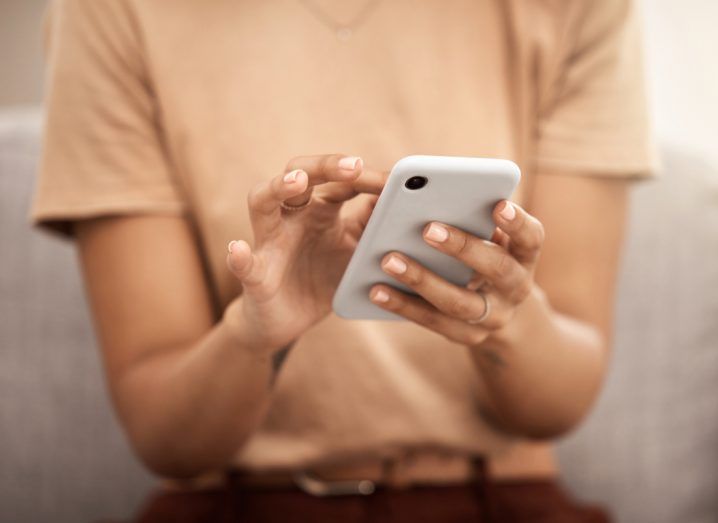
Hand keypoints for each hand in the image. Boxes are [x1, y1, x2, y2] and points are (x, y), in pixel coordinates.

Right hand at [226, 154, 385, 352]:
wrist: (288, 322)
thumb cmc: (321, 278)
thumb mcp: (354, 250)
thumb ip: (371, 224)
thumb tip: (402, 198)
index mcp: (319, 209)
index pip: (337, 179)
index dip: (362, 175)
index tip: (392, 178)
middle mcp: (291, 216)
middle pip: (298, 175)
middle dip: (325, 166)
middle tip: (353, 166)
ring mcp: (270, 242)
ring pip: (263, 203)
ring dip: (278, 188)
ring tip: (295, 182)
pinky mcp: (256, 275)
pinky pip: (245, 263)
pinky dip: (239, 256)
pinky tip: (238, 249)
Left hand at [368, 201, 543, 346]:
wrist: (495, 308)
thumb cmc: (482, 253)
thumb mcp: (487, 235)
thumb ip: (469, 216)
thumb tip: (423, 193)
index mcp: (524, 255)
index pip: (531, 238)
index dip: (518, 223)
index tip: (499, 204)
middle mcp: (516, 288)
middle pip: (496, 269)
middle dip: (463, 248)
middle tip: (428, 228)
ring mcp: (494, 317)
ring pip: (459, 303)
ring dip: (422, 280)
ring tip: (389, 260)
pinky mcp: (466, 336)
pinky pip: (432, 322)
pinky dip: (403, 305)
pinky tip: (376, 291)